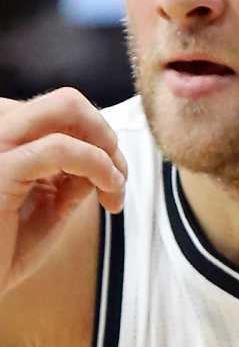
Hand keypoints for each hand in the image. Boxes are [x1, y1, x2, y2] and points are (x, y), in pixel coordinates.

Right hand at [0, 90, 124, 294]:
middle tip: (118, 178)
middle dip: (107, 136)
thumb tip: (107, 158)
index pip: (64, 111)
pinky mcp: (0, 168)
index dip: (101, 140)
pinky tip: (108, 192)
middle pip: (68, 101)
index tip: (115, 180)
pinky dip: (98, 165)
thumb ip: (73, 175)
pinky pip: (60, 148)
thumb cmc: (6, 246)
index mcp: (8, 134)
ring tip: (113, 189)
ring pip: (66, 106)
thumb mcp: (50, 203)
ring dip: (107, 149)